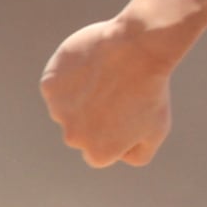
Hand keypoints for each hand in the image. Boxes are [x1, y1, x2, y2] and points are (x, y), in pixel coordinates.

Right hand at [40, 17, 174, 167]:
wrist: (138, 50)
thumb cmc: (151, 91)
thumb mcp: (156, 130)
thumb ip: (137, 154)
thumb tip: (118, 155)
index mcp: (98, 153)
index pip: (101, 149)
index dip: (116, 130)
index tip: (127, 111)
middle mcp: (74, 138)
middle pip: (82, 129)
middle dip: (97, 114)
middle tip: (118, 92)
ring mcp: (59, 111)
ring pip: (69, 106)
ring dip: (83, 94)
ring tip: (107, 76)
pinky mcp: (49, 85)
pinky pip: (60, 84)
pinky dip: (72, 76)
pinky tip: (92, 65)